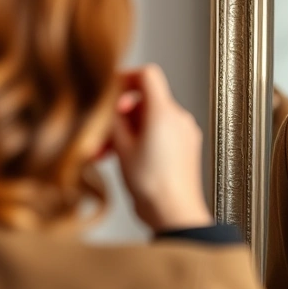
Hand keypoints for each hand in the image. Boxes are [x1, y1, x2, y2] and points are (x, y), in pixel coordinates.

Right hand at [109, 64, 211, 231]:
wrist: (174, 213)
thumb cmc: (152, 185)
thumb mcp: (122, 147)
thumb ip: (115, 120)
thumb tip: (110, 106)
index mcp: (165, 112)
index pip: (148, 75)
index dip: (125, 79)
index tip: (109, 92)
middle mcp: (179, 118)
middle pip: (145, 101)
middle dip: (119, 116)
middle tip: (101, 135)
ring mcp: (185, 133)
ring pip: (149, 120)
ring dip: (126, 132)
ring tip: (107, 153)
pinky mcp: (185, 147)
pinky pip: (160, 134)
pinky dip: (141, 140)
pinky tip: (124, 159)